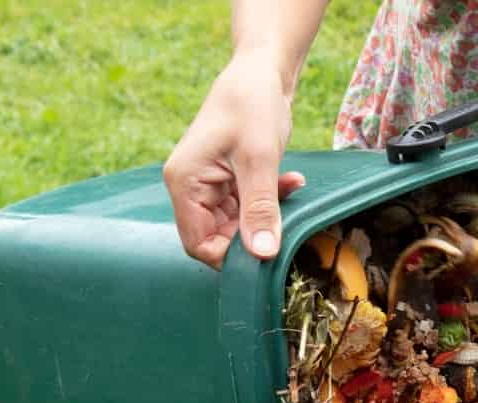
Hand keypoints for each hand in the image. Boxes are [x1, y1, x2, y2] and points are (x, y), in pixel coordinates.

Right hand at [162, 53, 306, 268]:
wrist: (262, 70)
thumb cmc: (252, 104)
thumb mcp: (259, 159)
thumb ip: (260, 209)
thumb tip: (263, 254)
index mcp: (185, 182)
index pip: (197, 243)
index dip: (229, 257)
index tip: (264, 252)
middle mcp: (190, 187)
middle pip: (217, 237)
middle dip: (253, 235)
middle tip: (285, 224)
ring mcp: (209, 184)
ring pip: (237, 224)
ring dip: (267, 215)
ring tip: (290, 188)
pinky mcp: (229, 180)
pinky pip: (248, 206)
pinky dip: (272, 200)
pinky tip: (293, 181)